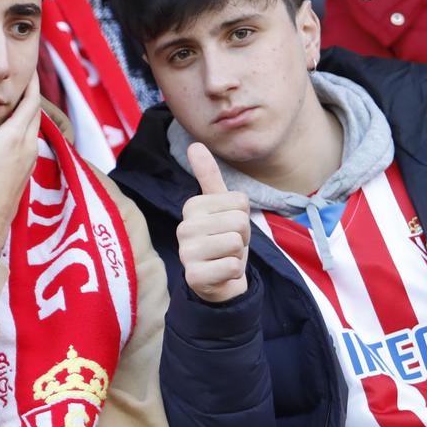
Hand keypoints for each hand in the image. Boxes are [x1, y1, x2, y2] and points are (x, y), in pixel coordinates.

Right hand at [0, 74, 40, 252]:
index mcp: (15, 136)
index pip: (31, 101)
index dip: (32, 83)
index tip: (30, 68)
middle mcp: (28, 145)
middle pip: (36, 113)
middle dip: (30, 95)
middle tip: (22, 81)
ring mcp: (30, 160)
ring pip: (34, 129)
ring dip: (28, 114)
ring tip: (16, 104)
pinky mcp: (26, 172)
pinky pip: (30, 143)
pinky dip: (24, 131)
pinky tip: (11, 134)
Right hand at [178, 142, 251, 303]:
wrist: (219, 282)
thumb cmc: (222, 240)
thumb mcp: (221, 207)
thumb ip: (209, 176)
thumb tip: (195, 144)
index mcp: (192, 206)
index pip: (240, 202)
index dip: (243, 217)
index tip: (229, 228)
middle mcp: (184, 227)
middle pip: (239, 222)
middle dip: (242, 238)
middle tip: (228, 246)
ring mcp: (186, 252)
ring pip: (236, 243)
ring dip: (238, 255)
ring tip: (224, 258)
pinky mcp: (193, 276)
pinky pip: (232, 266)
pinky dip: (234, 273)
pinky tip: (222, 275)